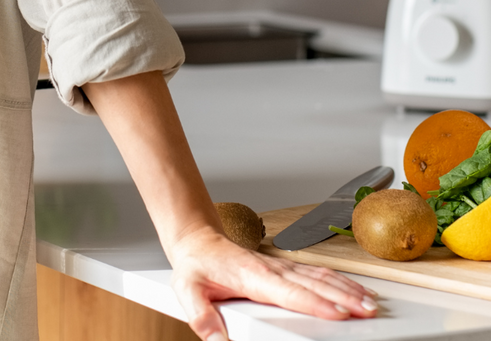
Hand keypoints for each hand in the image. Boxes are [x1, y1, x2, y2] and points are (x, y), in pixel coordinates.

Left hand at [166, 225, 377, 340]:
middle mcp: (272, 270)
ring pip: (320, 277)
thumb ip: (201, 317)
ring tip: (371, 304)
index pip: (290, 291)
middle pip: (314, 284)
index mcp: (253, 277)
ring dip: (347, 289)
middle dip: (344, 298)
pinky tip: (356, 289)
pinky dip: (340, 281)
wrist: (197, 240)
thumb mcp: (187, 290)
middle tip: (369, 312)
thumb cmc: (196, 265)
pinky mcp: (284, 268)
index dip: (316, 303)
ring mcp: (280, 267)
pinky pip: (316, 273)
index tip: (341, 313)